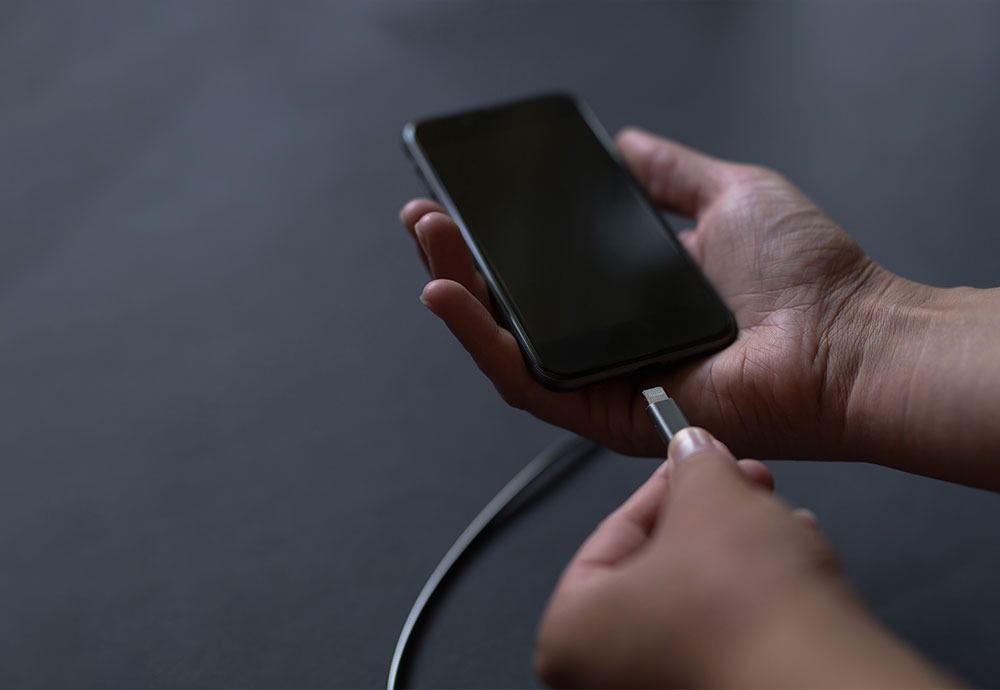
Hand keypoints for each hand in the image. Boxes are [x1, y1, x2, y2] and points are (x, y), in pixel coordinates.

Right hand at [400, 127, 892, 458]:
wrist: (846, 340)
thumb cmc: (804, 276)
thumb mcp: (728, 195)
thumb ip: (670, 173)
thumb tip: (626, 144)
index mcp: (632, 293)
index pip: (545, 269)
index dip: (497, 236)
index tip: (462, 197)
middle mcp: (610, 339)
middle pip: (514, 306)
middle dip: (461, 258)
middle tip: (426, 215)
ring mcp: (603, 378)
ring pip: (506, 343)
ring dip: (457, 292)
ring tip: (427, 241)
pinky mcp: (602, 412)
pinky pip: (526, 381)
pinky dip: (479, 340)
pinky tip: (450, 295)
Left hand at [534, 427, 950, 688]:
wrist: (824, 681)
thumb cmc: (745, 615)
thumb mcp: (711, 499)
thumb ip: (693, 464)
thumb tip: (692, 449)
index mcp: (571, 632)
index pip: (612, 535)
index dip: (660, 487)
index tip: (688, 463)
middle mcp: (606, 676)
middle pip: (658, 568)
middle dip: (709, 516)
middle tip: (736, 482)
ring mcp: (665, 689)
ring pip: (701, 602)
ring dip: (742, 552)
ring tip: (774, 516)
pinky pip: (733, 638)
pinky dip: (759, 599)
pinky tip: (793, 562)